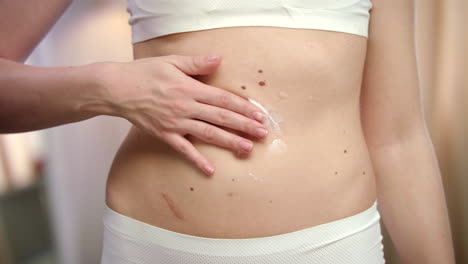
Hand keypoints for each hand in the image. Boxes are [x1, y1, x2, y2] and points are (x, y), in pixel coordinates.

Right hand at [96, 54, 268, 175]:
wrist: (117, 89)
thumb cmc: (144, 73)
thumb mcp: (171, 61)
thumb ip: (197, 63)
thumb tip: (219, 59)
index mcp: (190, 88)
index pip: (223, 99)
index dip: (243, 107)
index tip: (259, 114)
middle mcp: (187, 107)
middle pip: (221, 118)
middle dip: (244, 126)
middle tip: (263, 134)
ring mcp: (176, 123)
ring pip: (208, 134)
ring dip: (230, 142)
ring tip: (248, 149)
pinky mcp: (165, 135)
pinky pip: (184, 150)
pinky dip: (197, 160)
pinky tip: (211, 170)